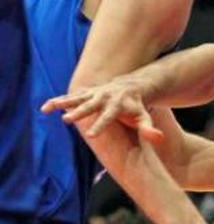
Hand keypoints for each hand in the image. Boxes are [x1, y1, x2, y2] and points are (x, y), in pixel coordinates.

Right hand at [40, 76, 163, 143]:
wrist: (132, 85)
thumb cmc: (137, 106)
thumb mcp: (144, 117)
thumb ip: (149, 129)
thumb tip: (158, 138)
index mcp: (118, 105)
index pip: (108, 117)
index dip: (100, 125)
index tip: (91, 135)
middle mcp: (105, 97)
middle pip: (91, 105)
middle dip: (79, 112)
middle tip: (67, 120)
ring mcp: (95, 93)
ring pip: (77, 98)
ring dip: (62, 103)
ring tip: (47, 109)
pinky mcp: (87, 91)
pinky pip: (71, 96)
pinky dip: (59, 100)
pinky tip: (45, 107)